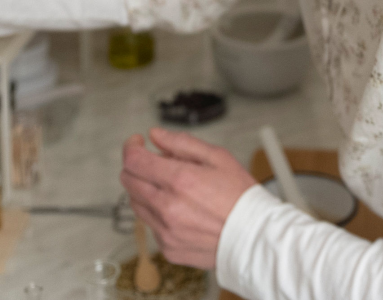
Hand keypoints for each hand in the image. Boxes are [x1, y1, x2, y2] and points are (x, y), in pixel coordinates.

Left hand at [120, 127, 257, 269]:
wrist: (255, 239)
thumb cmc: (241, 198)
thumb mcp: (218, 157)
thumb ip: (182, 143)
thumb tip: (155, 135)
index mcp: (179, 180)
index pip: (133, 160)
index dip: (131, 147)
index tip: (138, 143)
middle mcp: (167, 207)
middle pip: (128, 181)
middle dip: (137, 166)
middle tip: (154, 163)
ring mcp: (165, 231)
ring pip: (136, 203)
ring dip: (145, 190)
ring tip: (171, 188)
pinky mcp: (168, 248)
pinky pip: (151, 225)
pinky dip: (158, 214)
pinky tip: (180, 210)